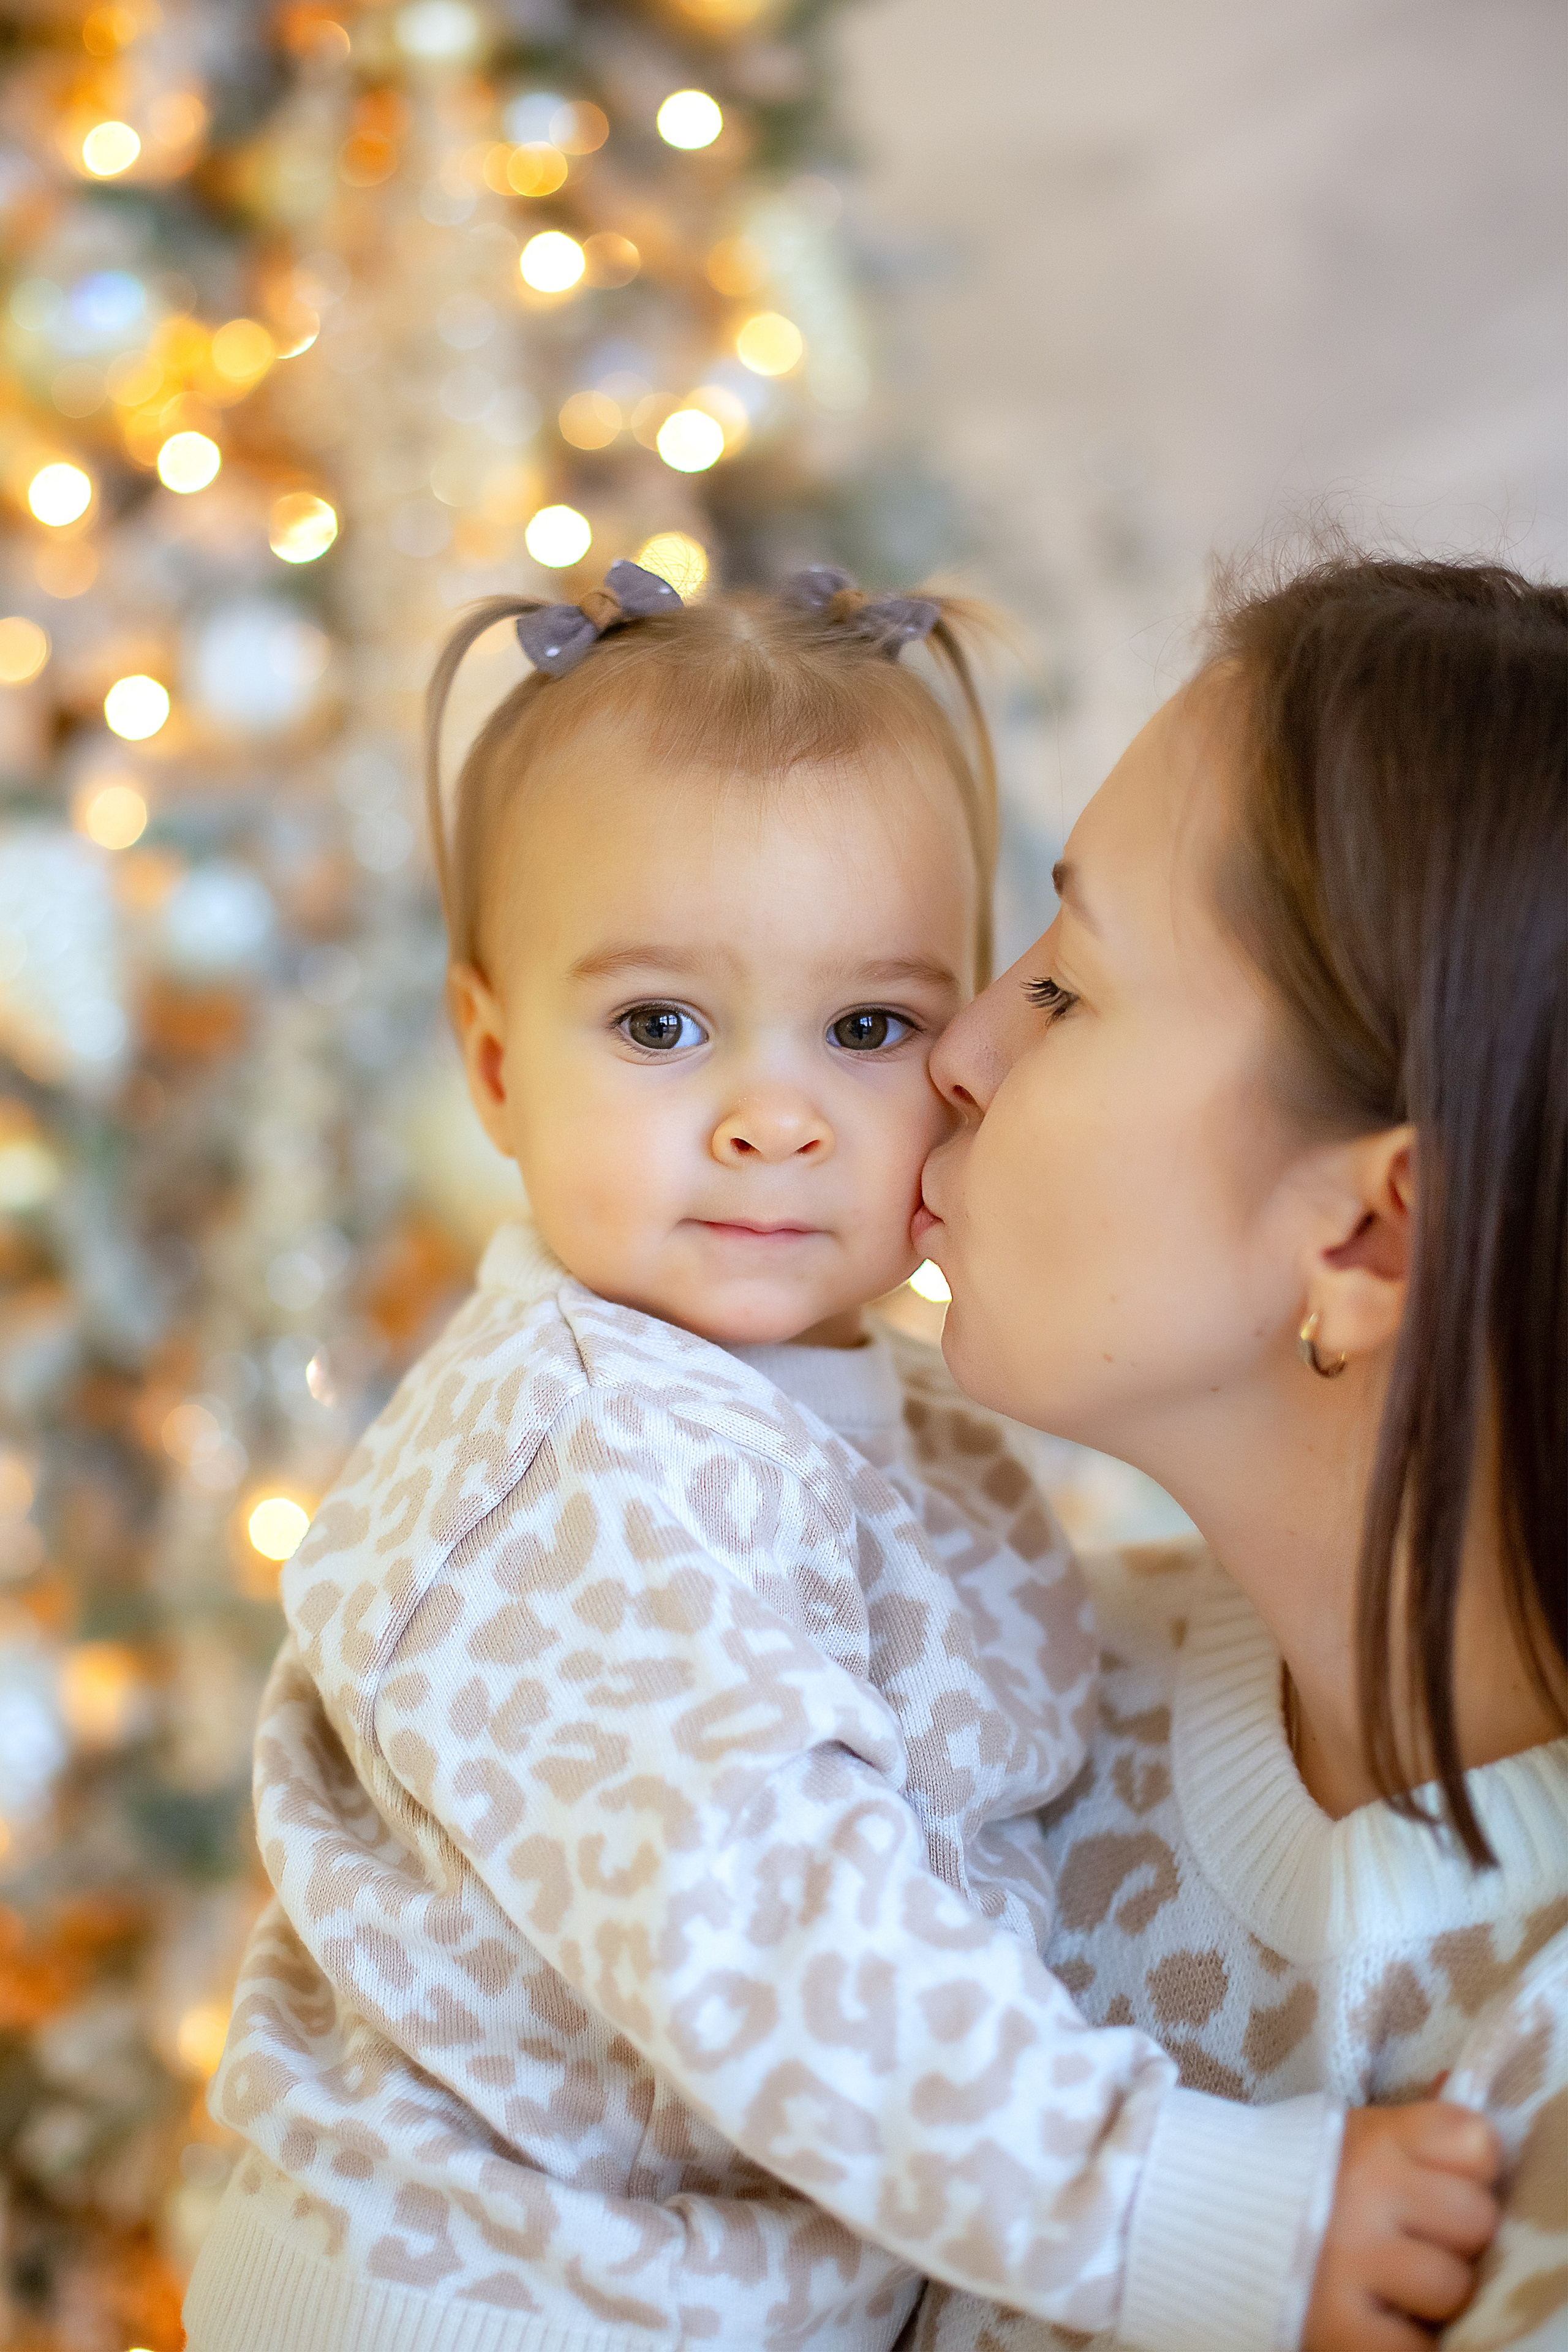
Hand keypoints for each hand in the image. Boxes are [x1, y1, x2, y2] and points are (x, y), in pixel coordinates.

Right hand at [1303, 2102, 1501, 2351]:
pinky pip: (1418, 2348)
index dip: (1465, 2170)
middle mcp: (1363, 2192)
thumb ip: (1413, 2126)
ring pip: (1453, 2288)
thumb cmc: (1300, 2180)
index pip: (1475, 2142)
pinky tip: (1377, 2318)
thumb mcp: (1356, 2137)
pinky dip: (1406, 2341)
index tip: (1434, 2183)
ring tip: (1390, 2283)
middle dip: (1453, 2236)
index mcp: (1372, 2140)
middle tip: (1409, 2238)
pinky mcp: (1339, 2329)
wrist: (1201, 2224)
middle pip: (1476, 2219)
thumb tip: (1452, 2082)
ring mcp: (1350, 2262)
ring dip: (1431, 2295)